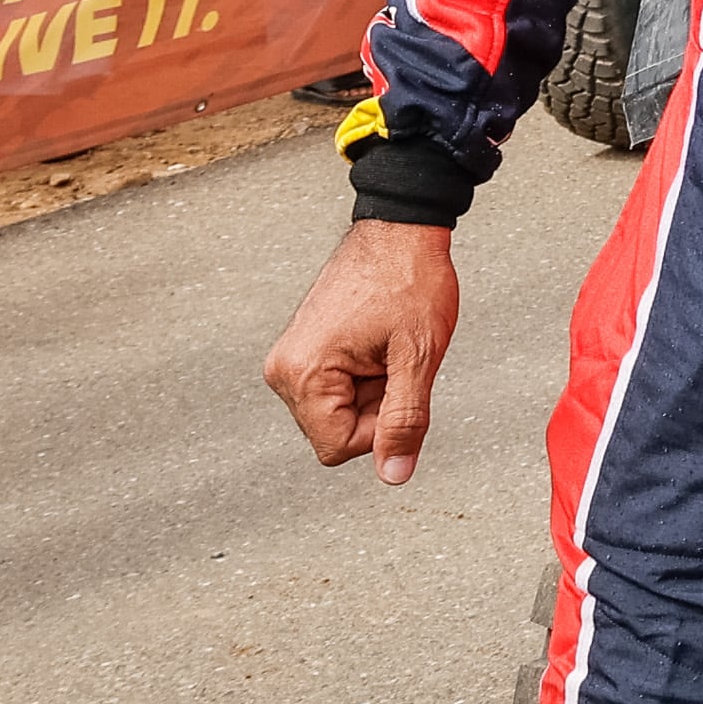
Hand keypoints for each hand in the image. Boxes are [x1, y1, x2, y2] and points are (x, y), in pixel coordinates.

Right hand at [263, 219, 461, 484]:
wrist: (400, 231)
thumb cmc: (409, 280)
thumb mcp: (418, 356)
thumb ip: (405, 420)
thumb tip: (394, 473)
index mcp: (302, 374)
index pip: (338, 448)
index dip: (381, 430)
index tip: (398, 385)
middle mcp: (283, 370)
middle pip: (336, 433)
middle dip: (376, 406)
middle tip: (395, 359)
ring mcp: (290, 360)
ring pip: (340, 412)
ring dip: (373, 390)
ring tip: (386, 346)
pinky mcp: (303, 351)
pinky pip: (337, 389)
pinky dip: (366, 375)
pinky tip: (378, 343)